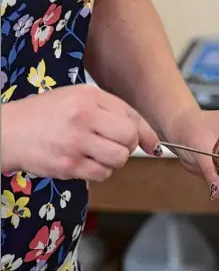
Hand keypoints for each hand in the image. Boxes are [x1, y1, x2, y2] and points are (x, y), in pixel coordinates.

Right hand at [1, 85, 160, 180]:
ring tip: (97, 153)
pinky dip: (99, 172)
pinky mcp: (68, 165)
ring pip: (119, 159)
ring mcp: (75, 142)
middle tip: (114, 145)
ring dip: (114, 161)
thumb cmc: (45, 115)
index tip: (153, 144)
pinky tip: (85, 162)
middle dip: (128, 146)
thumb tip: (148, 139)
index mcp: (88, 96)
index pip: (132, 116)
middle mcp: (83, 116)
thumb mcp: (78, 99)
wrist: (7, 131)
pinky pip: (102, 174)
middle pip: (129, 138)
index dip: (146, 133)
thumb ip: (113, 112)